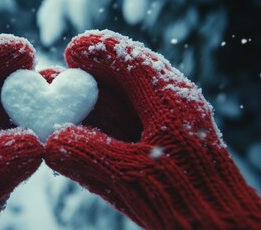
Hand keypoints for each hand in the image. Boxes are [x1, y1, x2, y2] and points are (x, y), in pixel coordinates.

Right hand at [45, 30, 260, 229]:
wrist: (212, 228)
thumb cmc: (183, 199)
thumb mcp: (133, 174)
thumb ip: (90, 155)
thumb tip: (51, 141)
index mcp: (170, 102)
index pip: (131, 62)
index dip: (101, 51)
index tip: (71, 49)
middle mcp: (164, 111)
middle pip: (118, 85)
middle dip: (82, 83)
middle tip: (50, 80)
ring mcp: (155, 134)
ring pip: (113, 113)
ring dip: (81, 110)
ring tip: (48, 110)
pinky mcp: (147, 156)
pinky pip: (114, 138)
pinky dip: (91, 136)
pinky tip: (65, 140)